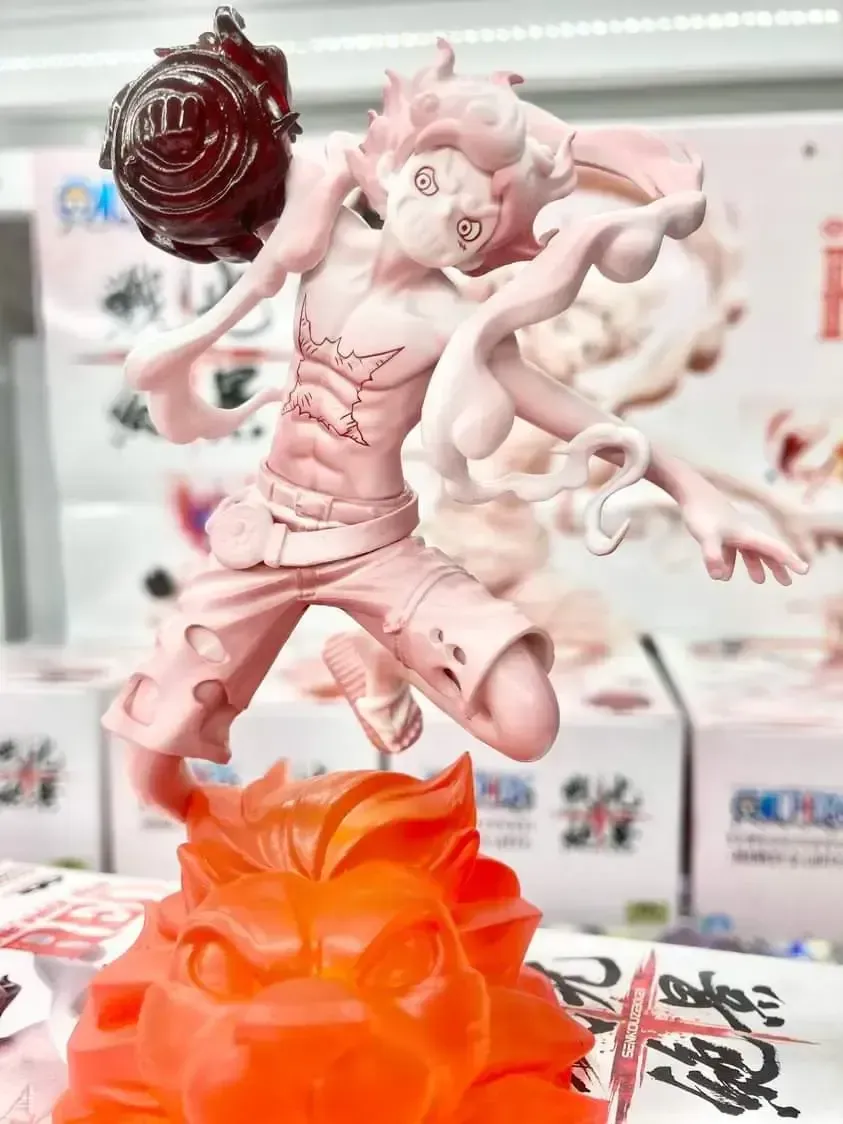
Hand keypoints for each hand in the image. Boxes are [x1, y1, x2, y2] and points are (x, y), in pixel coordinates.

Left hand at [680, 489, 809, 584]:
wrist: (691, 491)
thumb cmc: (702, 512)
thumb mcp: (707, 535)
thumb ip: (713, 555)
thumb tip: (719, 577)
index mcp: (747, 534)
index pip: (774, 549)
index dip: (790, 560)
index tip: (805, 570)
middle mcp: (744, 533)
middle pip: (765, 551)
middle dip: (776, 566)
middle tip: (786, 582)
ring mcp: (732, 532)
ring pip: (749, 551)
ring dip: (756, 565)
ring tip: (759, 580)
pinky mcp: (720, 531)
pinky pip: (731, 549)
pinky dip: (732, 561)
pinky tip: (724, 572)